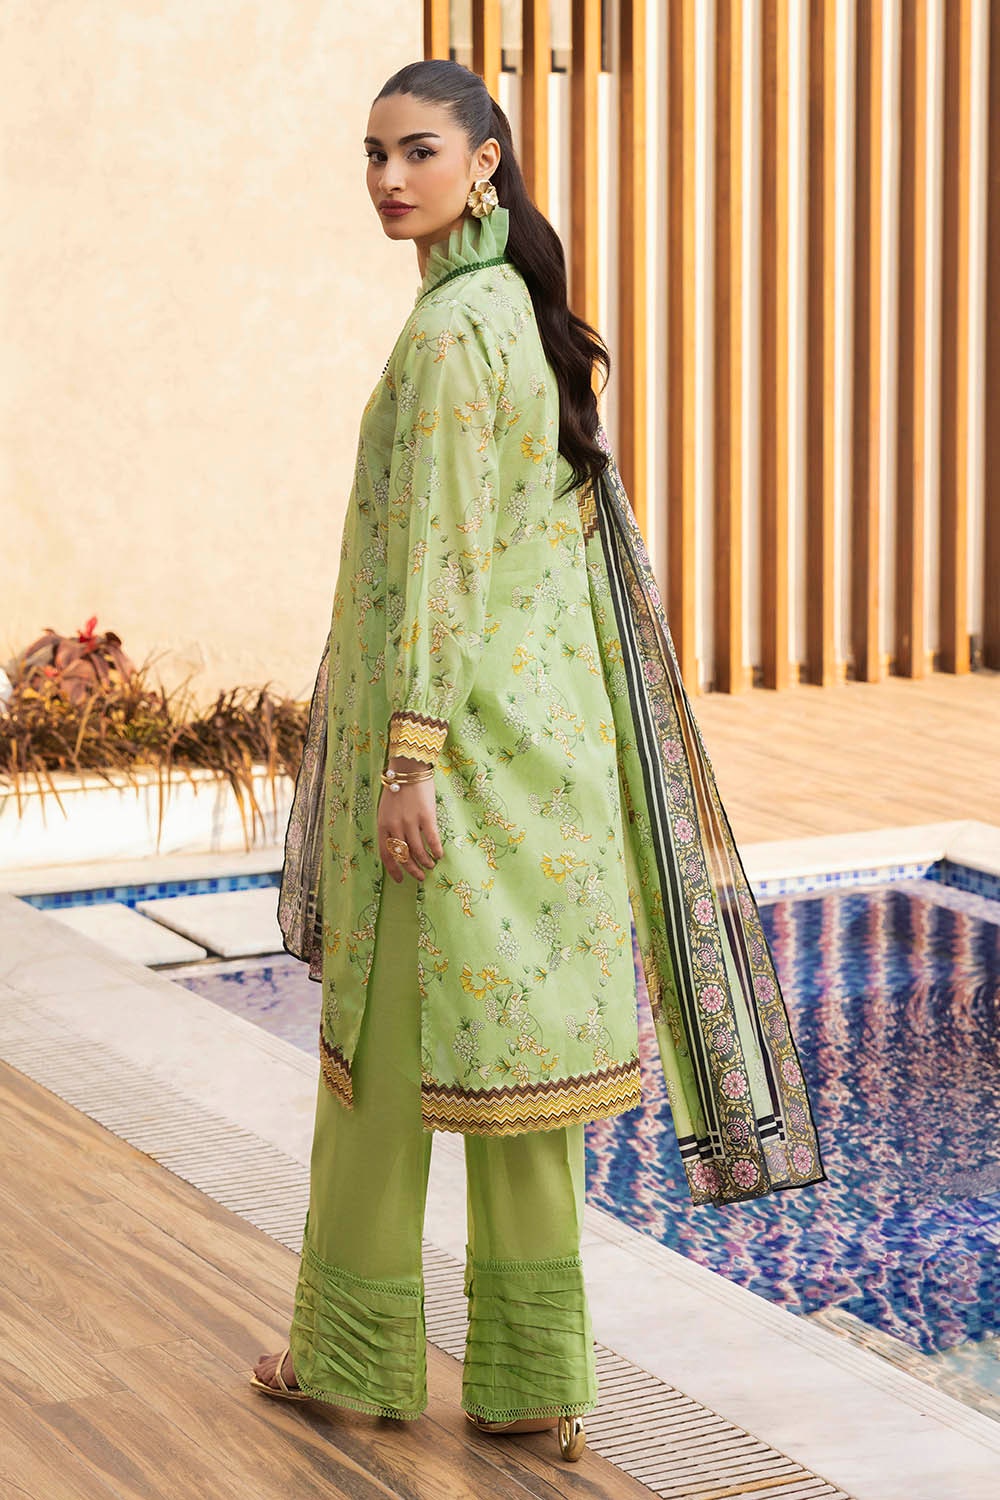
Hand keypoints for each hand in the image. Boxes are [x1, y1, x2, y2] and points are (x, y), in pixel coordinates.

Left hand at [377, 758, 443, 882]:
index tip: (399, 880)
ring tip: (431, 865)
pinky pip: (432, 839)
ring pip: (418, 851)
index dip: (393, 870)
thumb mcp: (386, 809)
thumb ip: (390, 827)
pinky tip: (439, 855)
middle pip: (403, 856)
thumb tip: (400, 847)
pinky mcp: (426, 816)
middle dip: (412, 870)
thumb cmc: (398, 788)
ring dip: (425, 862)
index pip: (386, 854)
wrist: (409, 768)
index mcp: (383, 825)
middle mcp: (395, 826)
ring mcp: (410, 821)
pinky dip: (436, 850)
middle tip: (419, 877)